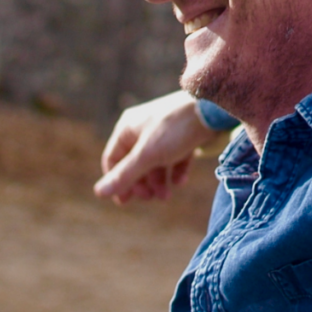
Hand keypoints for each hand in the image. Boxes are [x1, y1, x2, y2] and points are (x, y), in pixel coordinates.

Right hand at [94, 90, 218, 203]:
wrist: (213, 109)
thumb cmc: (176, 129)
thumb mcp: (148, 155)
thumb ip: (125, 175)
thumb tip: (98, 193)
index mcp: (128, 128)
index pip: (113, 159)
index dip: (117, 181)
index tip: (124, 202)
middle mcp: (144, 127)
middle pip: (135, 162)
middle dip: (142, 183)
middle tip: (152, 198)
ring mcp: (165, 130)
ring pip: (156, 161)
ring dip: (159, 181)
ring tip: (166, 196)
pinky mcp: (185, 133)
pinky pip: (175, 156)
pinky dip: (176, 170)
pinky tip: (181, 181)